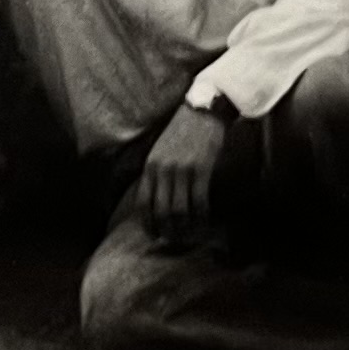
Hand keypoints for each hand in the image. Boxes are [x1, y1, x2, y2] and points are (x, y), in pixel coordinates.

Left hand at [141, 102, 227, 248]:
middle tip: (175, 241)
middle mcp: (163, 171)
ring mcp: (183, 171)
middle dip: (168, 232)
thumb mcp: (161, 150)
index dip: (148, 225)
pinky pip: (200, 202)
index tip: (155, 236)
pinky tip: (205, 221)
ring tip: (191, 235)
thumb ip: (157, 173)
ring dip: (186, 229)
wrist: (204, 108)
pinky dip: (202, 217)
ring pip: (181, 212)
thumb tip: (157, 199)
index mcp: (151, 166)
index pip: (143, 204)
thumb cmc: (183, 129)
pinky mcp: (202, 169)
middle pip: (162, 213)